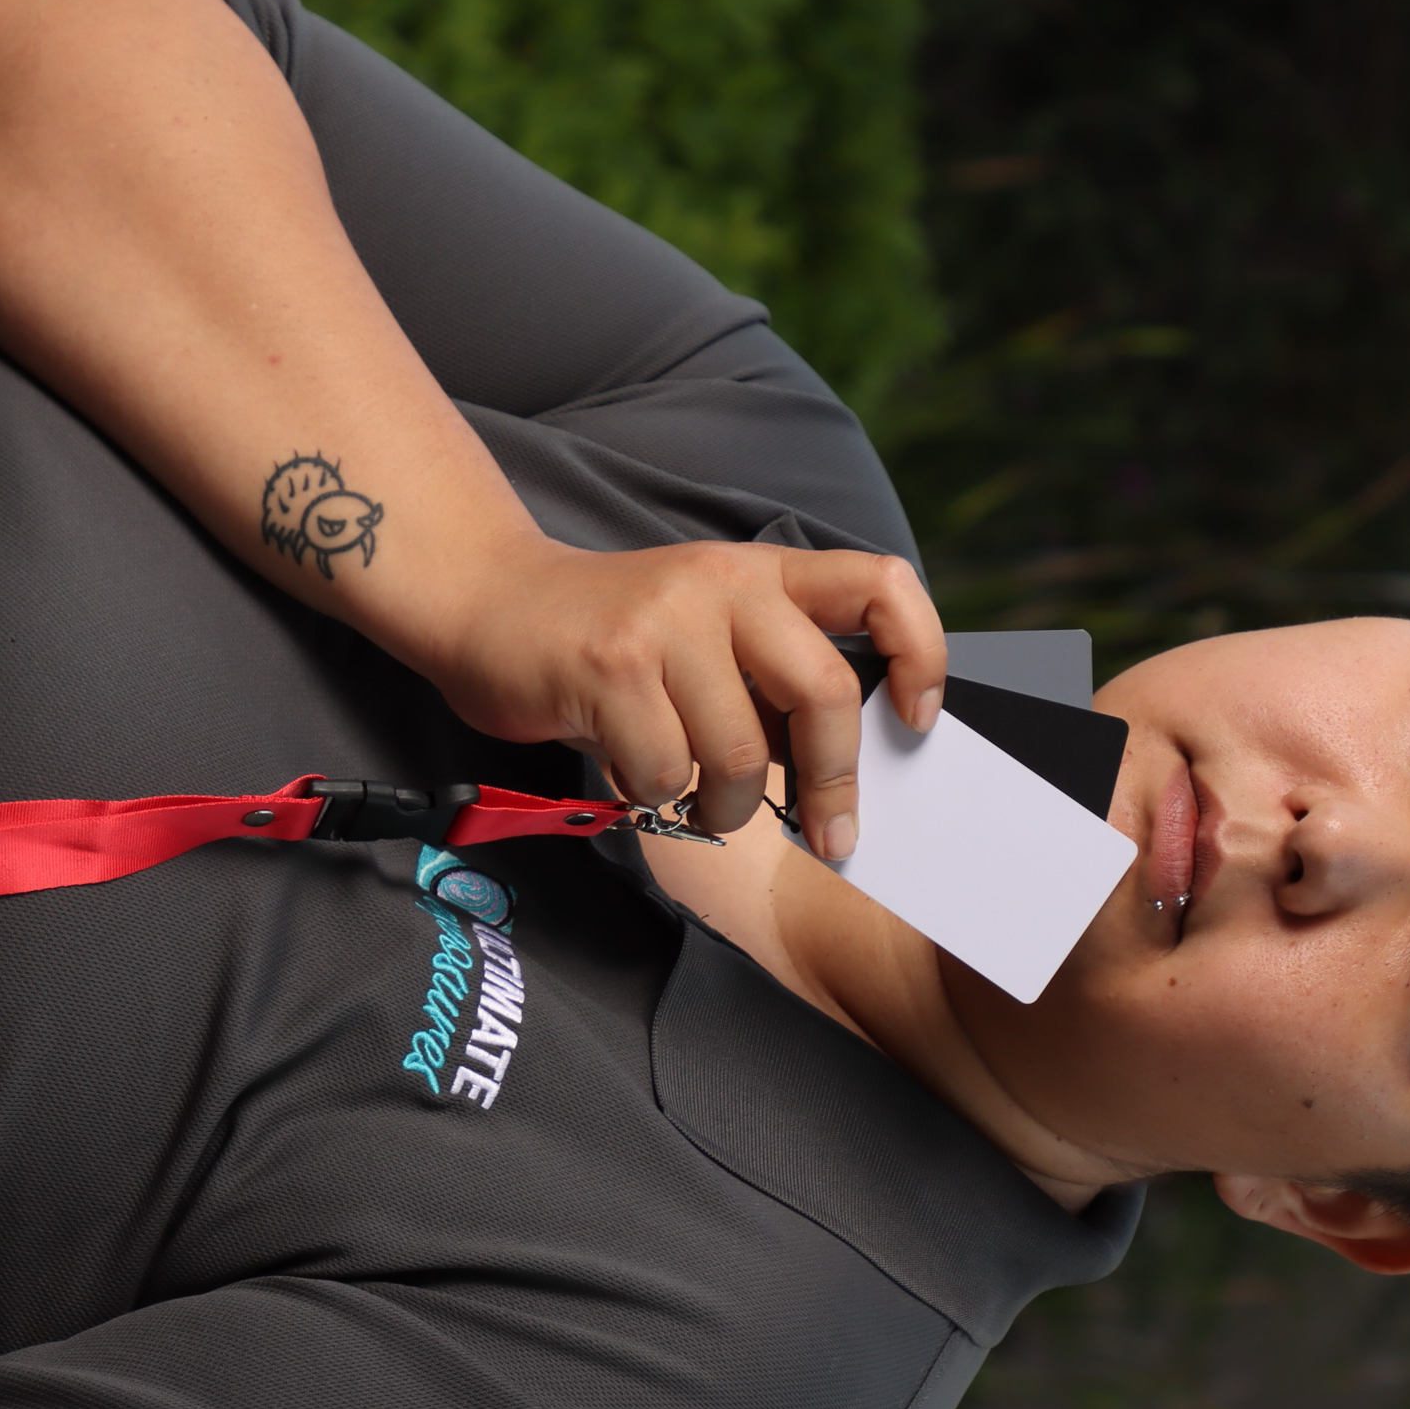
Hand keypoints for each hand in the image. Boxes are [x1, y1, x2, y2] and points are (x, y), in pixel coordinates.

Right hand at [419, 534, 946, 852]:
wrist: (488, 602)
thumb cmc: (608, 640)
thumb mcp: (705, 632)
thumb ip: (768, 677)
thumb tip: (840, 771)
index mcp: (762, 573)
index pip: (881, 585)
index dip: (921, 654)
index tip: (914, 722)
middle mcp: (722, 583)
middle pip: (823, 690)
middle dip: (832, 782)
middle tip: (826, 834)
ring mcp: (664, 621)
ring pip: (739, 753)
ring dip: (725, 808)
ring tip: (693, 801)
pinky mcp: (609, 666)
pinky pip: (665, 770)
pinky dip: (654, 797)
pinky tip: (629, 771)